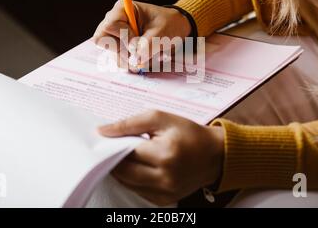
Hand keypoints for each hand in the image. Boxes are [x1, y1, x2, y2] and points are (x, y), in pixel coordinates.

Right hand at [93, 0, 191, 71]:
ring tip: (145, 58)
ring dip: (128, 61)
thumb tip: (135, 60)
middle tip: (140, 54)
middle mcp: (115, 22)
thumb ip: (147, 46)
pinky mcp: (120, 47)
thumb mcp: (161, 33)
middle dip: (122, 52)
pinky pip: (118, 60)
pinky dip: (130, 64)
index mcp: (122, 10)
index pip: (109, 26)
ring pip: (111, 54)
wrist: (175, 29)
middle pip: (104, 41)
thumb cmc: (169, 24)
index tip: (138, 39)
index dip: (123, 37)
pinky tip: (142, 60)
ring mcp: (116, 36)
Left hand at [98, 111, 223, 205]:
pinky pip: (138, 192)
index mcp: (165, 154)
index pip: (126, 153)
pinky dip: (132, 180)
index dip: (113, 146)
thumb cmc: (189, 133)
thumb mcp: (161, 118)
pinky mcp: (165, 200)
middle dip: (114, 160)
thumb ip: (129, 123)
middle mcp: (165, 177)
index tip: (108, 139)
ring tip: (126, 157)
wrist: (215, 155)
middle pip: (124, 172)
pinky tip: (136, 168)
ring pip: (128, 184)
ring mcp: (166, 192)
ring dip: (121, 171)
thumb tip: (102, 131)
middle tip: (114, 148)